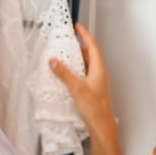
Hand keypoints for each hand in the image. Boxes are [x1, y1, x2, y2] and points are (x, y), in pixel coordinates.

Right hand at [50, 24, 124, 154]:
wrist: (102, 127)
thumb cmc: (94, 109)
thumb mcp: (76, 89)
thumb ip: (64, 74)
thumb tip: (53, 60)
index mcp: (98, 69)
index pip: (93, 46)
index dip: (85, 35)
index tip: (77, 27)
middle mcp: (99, 74)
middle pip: (89, 55)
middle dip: (77, 47)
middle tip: (65, 42)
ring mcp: (96, 83)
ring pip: (85, 66)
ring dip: (75, 60)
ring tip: (62, 56)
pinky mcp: (92, 91)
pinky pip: (82, 75)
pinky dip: (74, 71)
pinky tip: (65, 75)